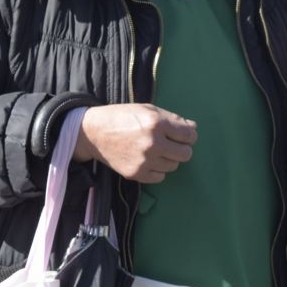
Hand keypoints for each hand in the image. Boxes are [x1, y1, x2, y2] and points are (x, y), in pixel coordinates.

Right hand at [73, 104, 197, 183]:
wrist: (94, 133)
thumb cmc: (123, 116)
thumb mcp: (148, 109)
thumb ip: (173, 118)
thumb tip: (193, 128)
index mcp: (157, 123)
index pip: (189, 135)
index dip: (190, 135)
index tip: (184, 135)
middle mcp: (152, 143)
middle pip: (185, 154)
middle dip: (182, 148)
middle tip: (173, 143)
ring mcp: (144, 160)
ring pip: (174, 166)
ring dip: (169, 158)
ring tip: (158, 150)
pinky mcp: (136, 174)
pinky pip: (160, 177)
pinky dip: (158, 169)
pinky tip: (150, 160)